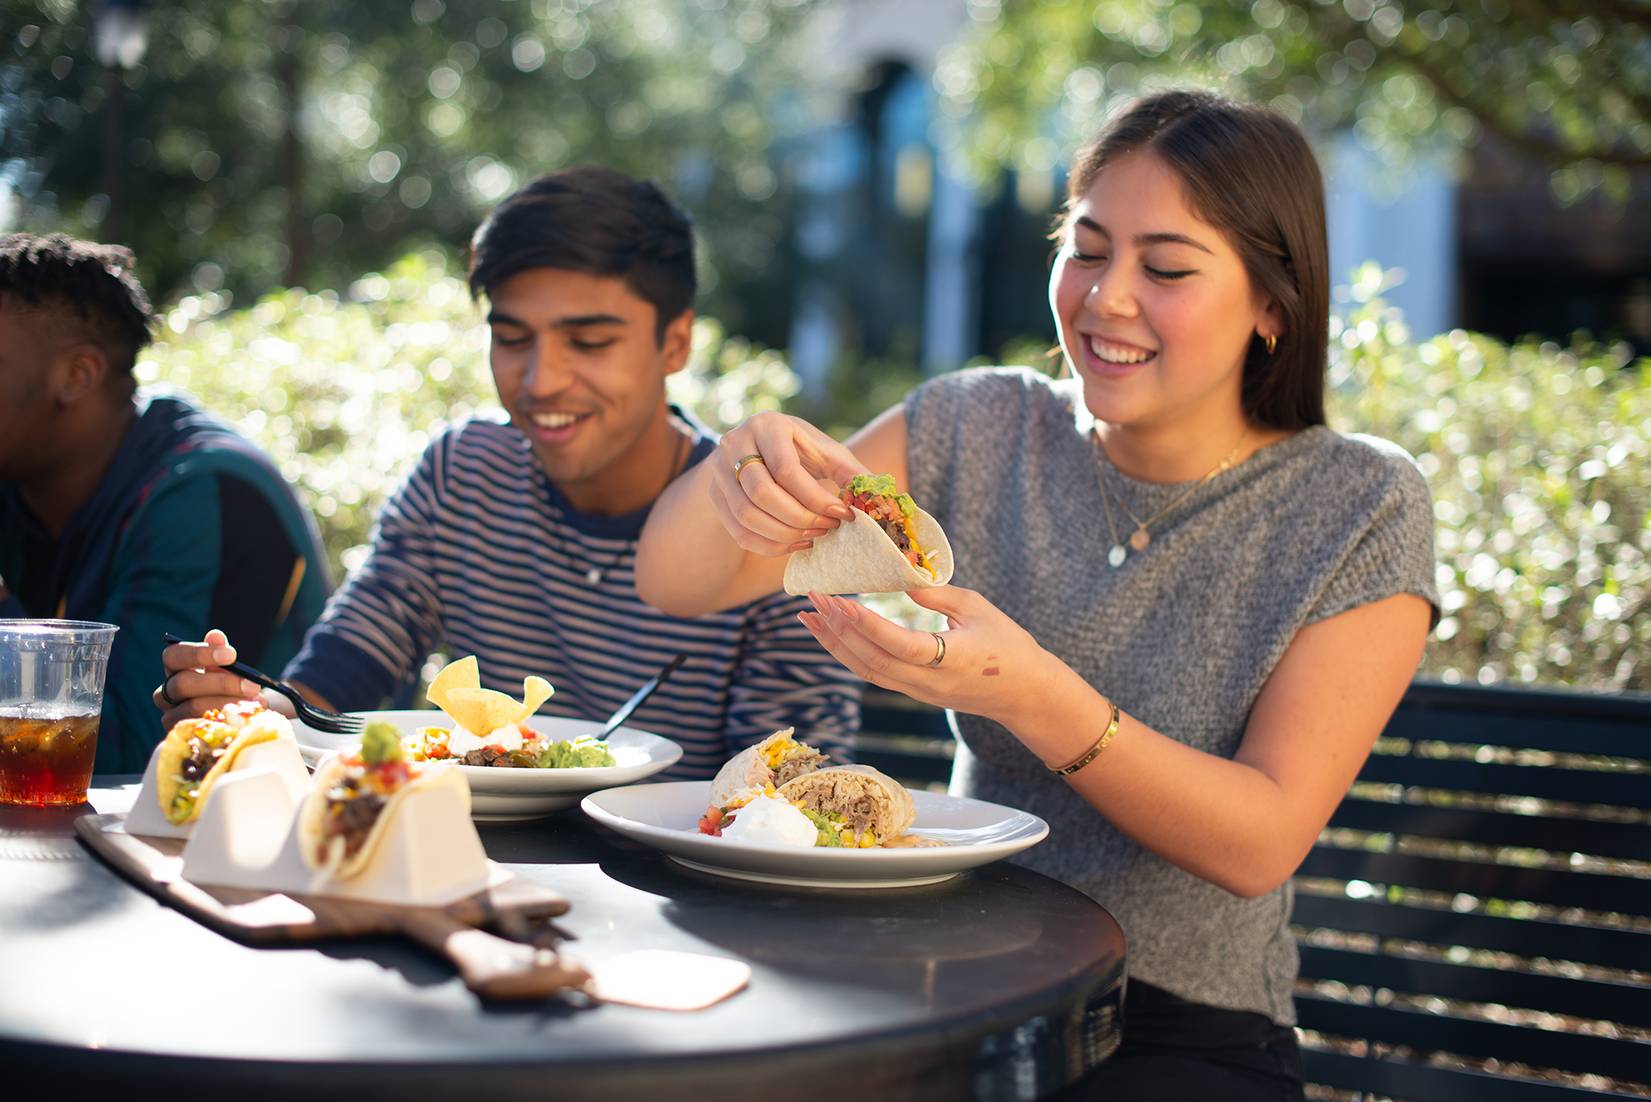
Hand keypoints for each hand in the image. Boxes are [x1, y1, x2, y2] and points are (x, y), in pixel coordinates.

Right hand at [152, 629, 264, 730]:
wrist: (240, 716)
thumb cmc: (230, 686)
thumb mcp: (227, 668)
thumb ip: (220, 652)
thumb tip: (215, 636)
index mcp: (174, 670)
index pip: (173, 656)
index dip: (200, 653)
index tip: (232, 655)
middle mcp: (166, 694)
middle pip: (183, 684)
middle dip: (221, 683)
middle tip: (253, 685)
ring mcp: (172, 718)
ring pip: (193, 708)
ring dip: (228, 704)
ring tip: (256, 703)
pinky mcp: (183, 738)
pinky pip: (201, 730)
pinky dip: (225, 723)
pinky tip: (245, 720)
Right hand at [709, 412, 864, 556]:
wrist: (761, 448)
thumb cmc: (802, 450)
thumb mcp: (827, 452)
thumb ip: (852, 473)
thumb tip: (878, 500)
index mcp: (767, 426)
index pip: (786, 471)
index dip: (815, 498)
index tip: (843, 514)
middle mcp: (735, 443)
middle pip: (762, 494)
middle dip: (800, 519)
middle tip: (829, 528)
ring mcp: (719, 471)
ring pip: (747, 516)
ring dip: (785, 535)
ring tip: (815, 537)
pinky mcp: (715, 497)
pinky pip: (739, 533)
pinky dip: (770, 546)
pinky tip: (796, 544)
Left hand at [797, 586, 1068, 728]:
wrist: (1024, 694)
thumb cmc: (1009, 645)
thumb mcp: (978, 609)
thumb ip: (937, 595)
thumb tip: (899, 580)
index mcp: (950, 660)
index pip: (899, 645)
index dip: (866, 625)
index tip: (838, 601)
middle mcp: (928, 682)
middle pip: (872, 661)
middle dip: (837, 629)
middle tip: (813, 598)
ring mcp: (919, 692)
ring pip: (867, 671)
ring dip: (834, 644)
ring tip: (808, 618)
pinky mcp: (914, 693)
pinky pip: (874, 674)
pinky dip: (848, 653)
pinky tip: (832, 635)